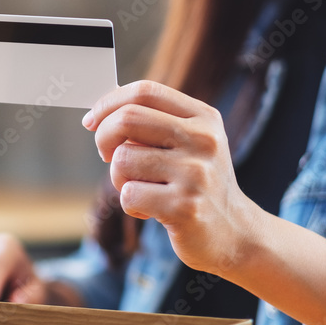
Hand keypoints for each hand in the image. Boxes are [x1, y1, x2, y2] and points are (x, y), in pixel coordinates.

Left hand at [82, 80, 261, 274]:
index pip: (145, 91)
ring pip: (123, 160)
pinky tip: (151, 211)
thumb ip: (152, 122)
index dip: (109, 103)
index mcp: (204, 118)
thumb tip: (101, 109)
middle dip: (103, 137)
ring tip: (143, 189)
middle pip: (128, 118)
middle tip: (106, 155)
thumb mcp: (188, 144)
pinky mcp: (184, 207)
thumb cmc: (196, 184)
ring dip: (119, 178)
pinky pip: (129, 195)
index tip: (91, 120)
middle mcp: (203, 141)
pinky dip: (130, 205)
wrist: (234, 233)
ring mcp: (196, 174)